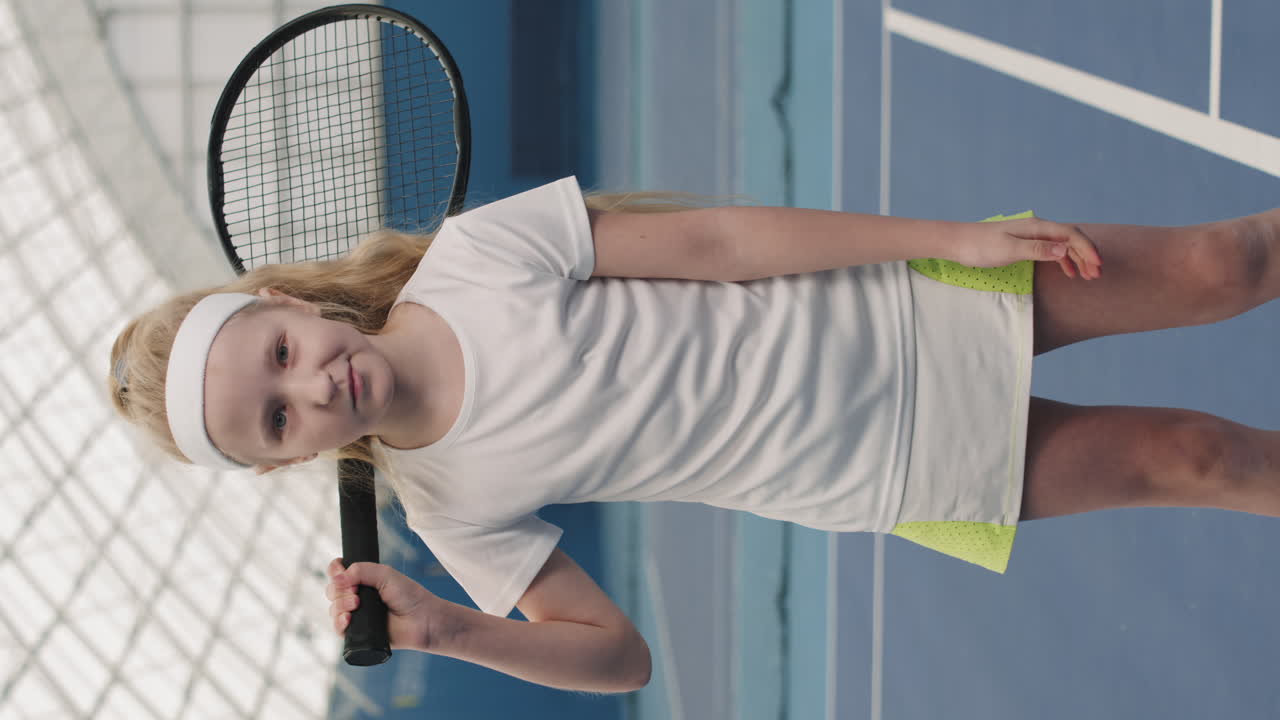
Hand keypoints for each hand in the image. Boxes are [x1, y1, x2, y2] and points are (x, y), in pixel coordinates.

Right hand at [325, 558, 442, 651]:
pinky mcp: (359, 634)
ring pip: (333, 609)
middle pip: (333, 591)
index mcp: (364, 581)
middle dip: (339, 590)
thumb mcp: (385, 574)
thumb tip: (337, 578)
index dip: (335, 571)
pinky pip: (338, 630)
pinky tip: (348, 619)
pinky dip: (338, 623)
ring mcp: (358, 616)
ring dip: (340, 605)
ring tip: (356, 605)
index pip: (338, 573)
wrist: (422, 620)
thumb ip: (361, 570)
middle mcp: (358, 597)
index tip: (340, 571)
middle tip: (356, 593)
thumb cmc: (409, 596)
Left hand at [948, 217, 1102, 279]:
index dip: (1087, 249)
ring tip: (1087, 276)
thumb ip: (1037, 250)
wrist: (957, 242)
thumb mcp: (1009, 250)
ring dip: (1077, 259)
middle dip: (1086, 255)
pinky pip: (1051, 250)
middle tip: (1096, 275)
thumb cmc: (980, 246)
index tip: (1098, 265)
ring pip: (1062, 245)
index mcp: (1036, 227)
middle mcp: (1037, 228)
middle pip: (1070, 239)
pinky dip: (1063, 261)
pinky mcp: (1024, 243)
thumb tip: (1064, 250)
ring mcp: (1031, 235)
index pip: (1070, 235)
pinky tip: (1069, 272)